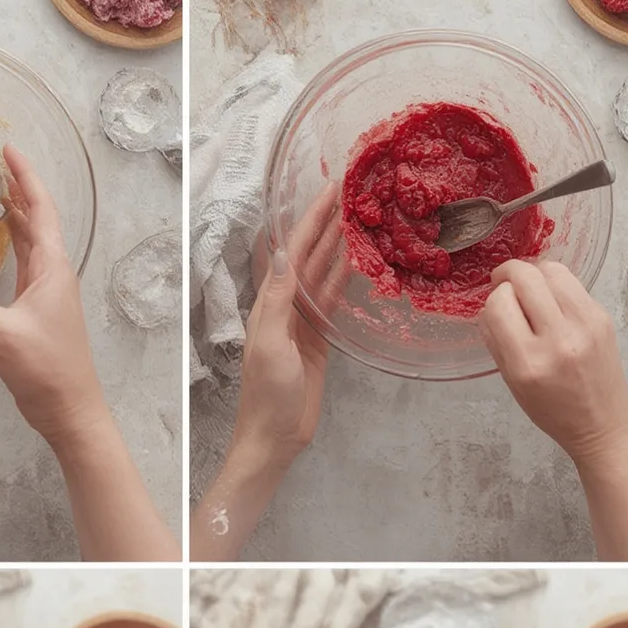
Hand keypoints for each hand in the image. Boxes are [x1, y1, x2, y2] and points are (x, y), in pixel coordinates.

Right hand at [0, 146, 108, 453]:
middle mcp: (54, 274)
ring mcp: (47, 293)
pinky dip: (8, 247)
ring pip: (30, 242)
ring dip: (12, 217)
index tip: (8, 148)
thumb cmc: (47, 372)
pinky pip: (23, 266)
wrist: (71, 411)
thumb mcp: (0, 335)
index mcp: (52, 269)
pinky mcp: (38, 311)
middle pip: (36, 220)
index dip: (25, 177)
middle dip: (15, 190)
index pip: (40, 210)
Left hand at [232, 186, 339, 475]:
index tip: (329, 190)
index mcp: (270, 304)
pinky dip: (345, 276)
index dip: (310, 220)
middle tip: (350, 191)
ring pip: (323, 273)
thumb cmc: (268, 396)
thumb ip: (278, 300)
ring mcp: (303, 321)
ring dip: (338, 244)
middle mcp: (285, 306)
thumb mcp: (272, 345)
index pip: (292, 251)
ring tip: (359, 214)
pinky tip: (358, 258)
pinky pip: (334, 298)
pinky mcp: (318, 338)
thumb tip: (282, 255)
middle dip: (326, 222)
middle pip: (309, 255)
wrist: (275, 437)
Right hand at [479, 261, 627, 470]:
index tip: (495, 307)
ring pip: (551, 270)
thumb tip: (491, 304)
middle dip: (507, 273)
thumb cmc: (551, 411)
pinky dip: (555, 284)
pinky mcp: (602, 317)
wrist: (600, 425)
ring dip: (533, 273)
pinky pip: (572, 283)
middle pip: (525, 277)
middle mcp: (558, 339)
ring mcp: (585, 325)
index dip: (492, 299)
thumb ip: (497, 341)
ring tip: (529, 287)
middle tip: (503, 282)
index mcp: (528, 363)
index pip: (499, 304)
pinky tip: (552, 299)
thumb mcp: (512, 383)